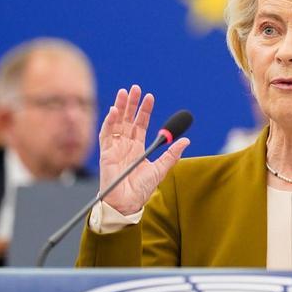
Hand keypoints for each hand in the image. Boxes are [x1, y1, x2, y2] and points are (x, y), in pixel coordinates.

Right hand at [98, 85, 189, 215]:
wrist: (127, 203)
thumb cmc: (141, 189)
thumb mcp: (160, 170)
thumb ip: (172, 155)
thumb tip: (186, 140)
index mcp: (138, 147)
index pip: (141, 124)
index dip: (145, 110)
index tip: (150, 97)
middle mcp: (126, 144)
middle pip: (128, 119)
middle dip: (131, 103)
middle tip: (135, 88)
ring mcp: (115, 147)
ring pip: (117, 122)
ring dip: (119, 107)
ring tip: (124, 92)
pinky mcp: (106, 153)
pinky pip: (106, 134)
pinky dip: (109, 122)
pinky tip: (114, 111)